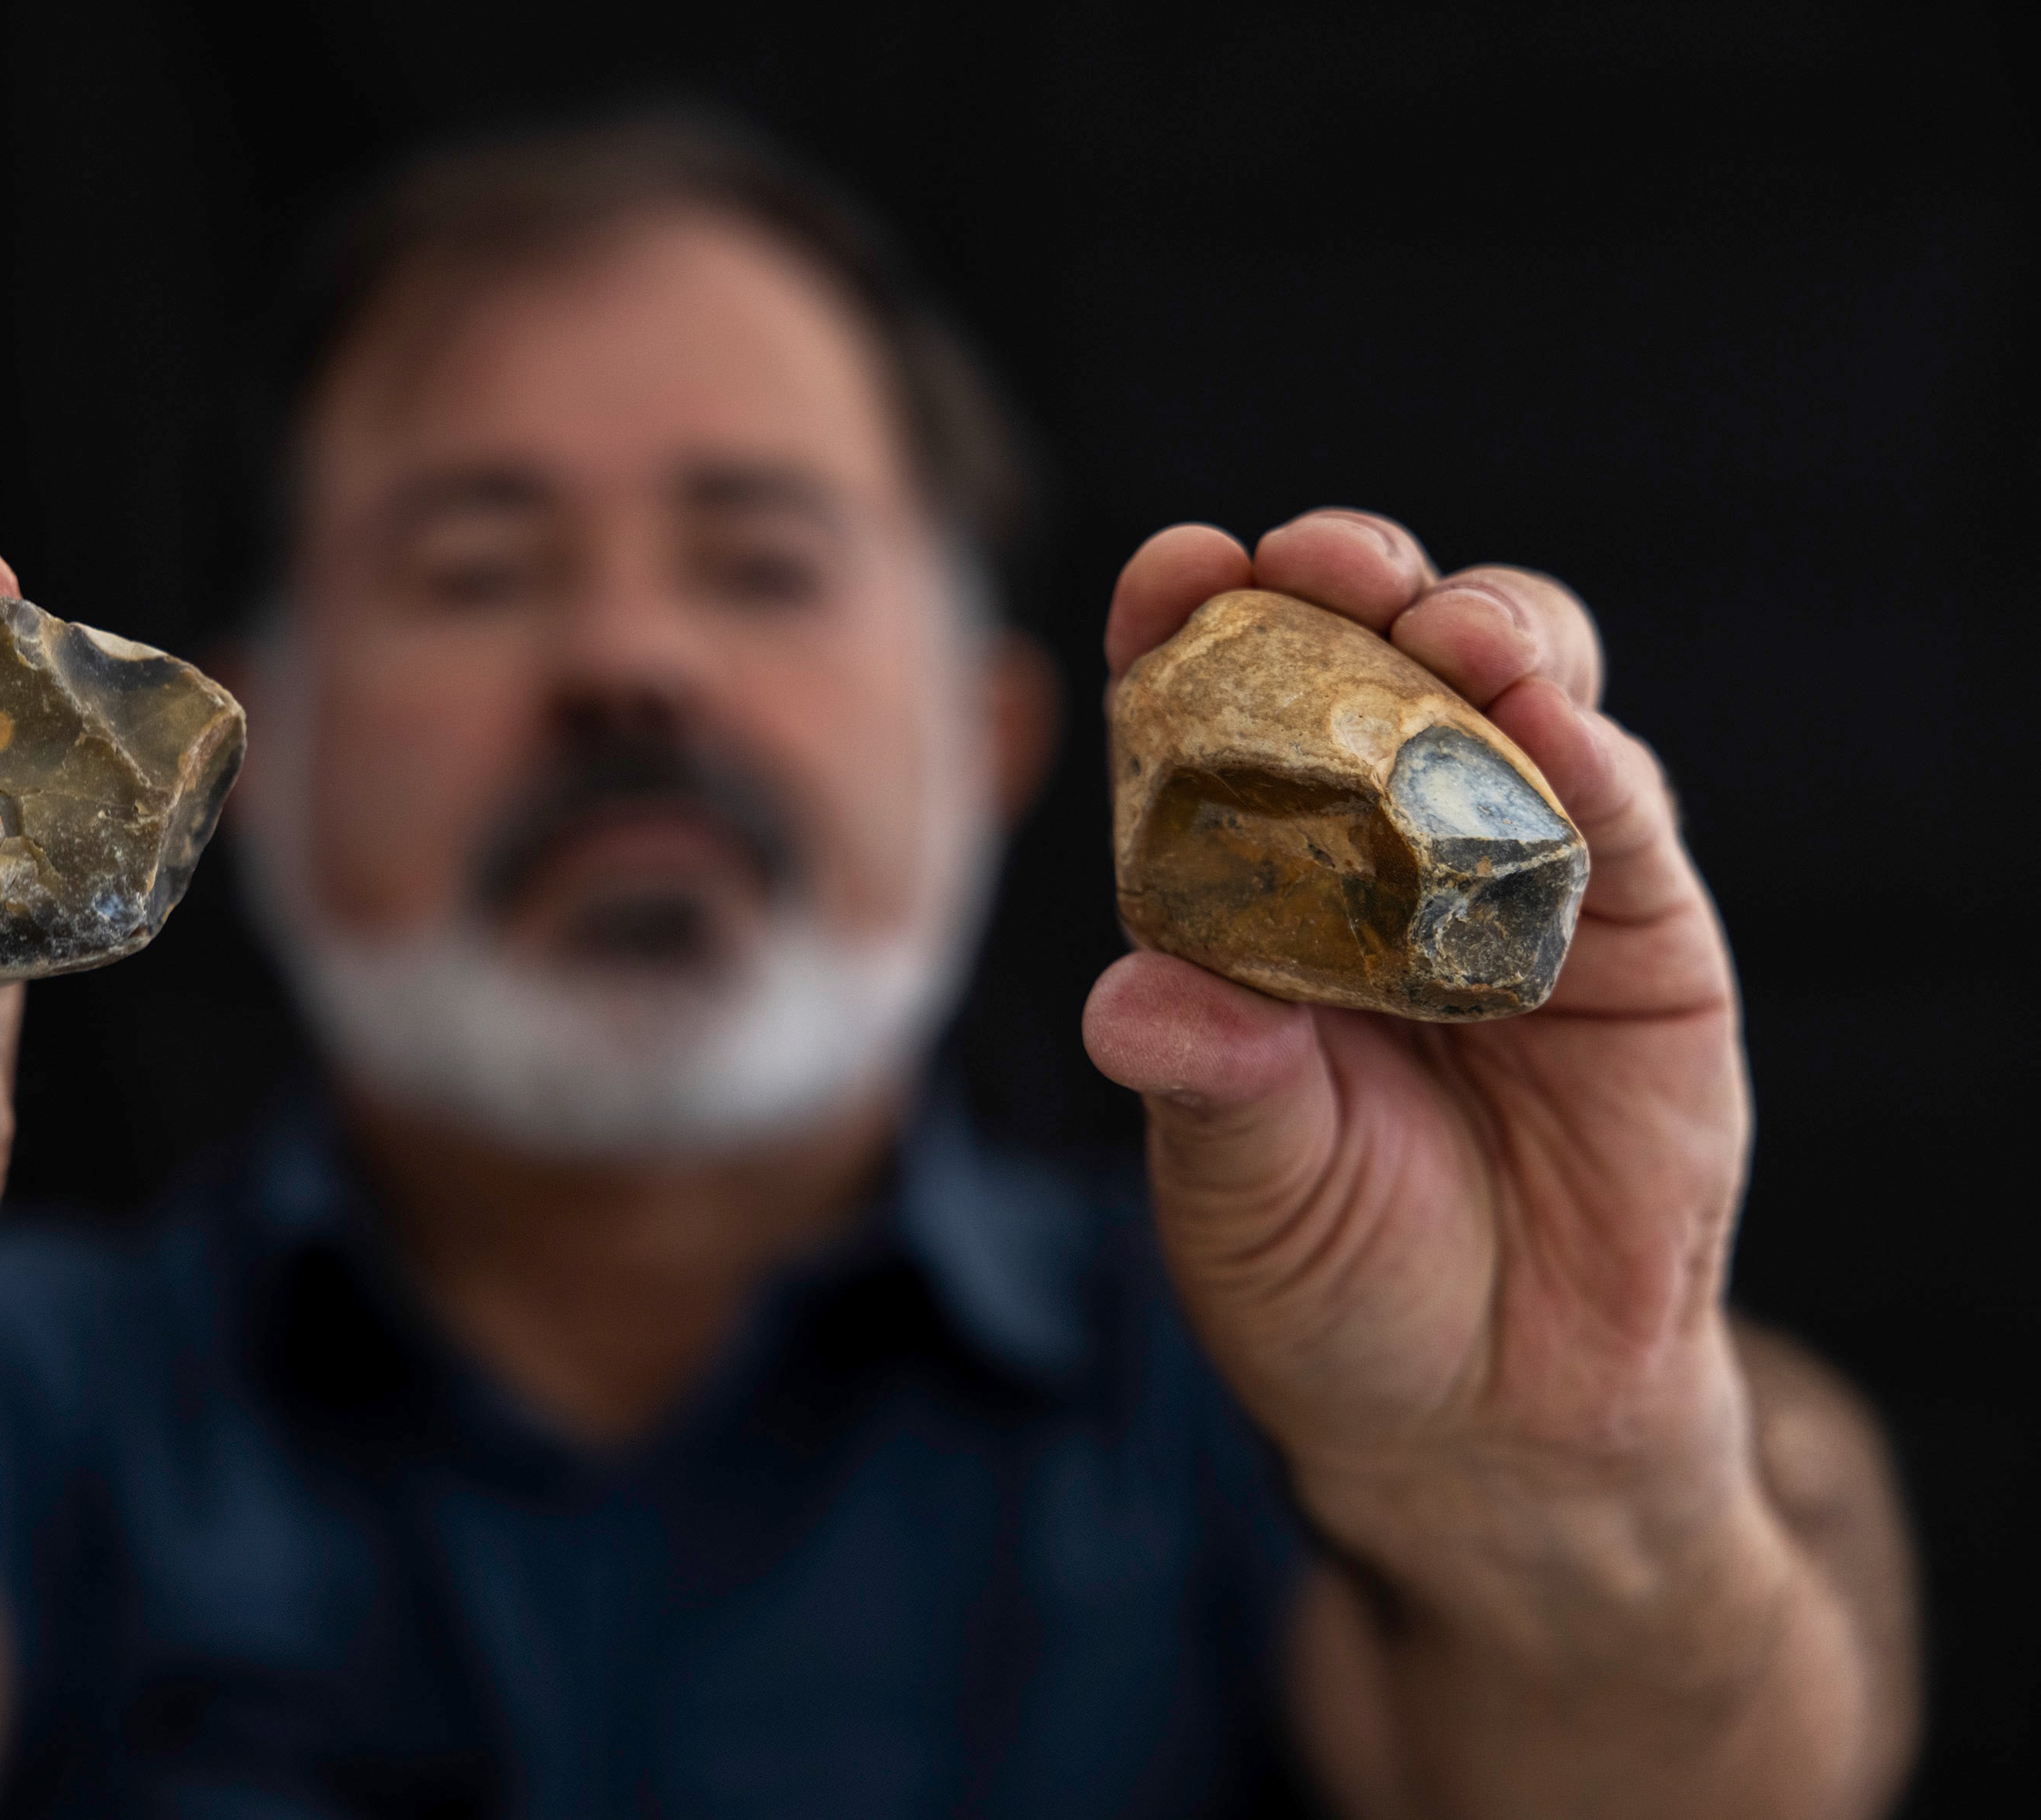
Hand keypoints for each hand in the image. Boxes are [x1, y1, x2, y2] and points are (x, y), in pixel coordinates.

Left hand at [1082, 510, 1756, 1587]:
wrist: (1493, 1415)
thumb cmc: (1331, 1288)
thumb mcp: (1242, 1191)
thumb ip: (1209, 1083)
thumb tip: (1134, 1001)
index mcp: (1241, 890)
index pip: (1206, 720)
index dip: (1188, 628)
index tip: (1175, 569)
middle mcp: (1374, 855)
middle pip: (1364, 664)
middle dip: (1344, 584)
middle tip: (1319, 559)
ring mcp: (1511, 875)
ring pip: (1506, 698)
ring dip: (1480, 634)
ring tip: (1446, 631)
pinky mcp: (1639, 930)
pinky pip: (1619, 813)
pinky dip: (1585, 753)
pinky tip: (1549, 720)